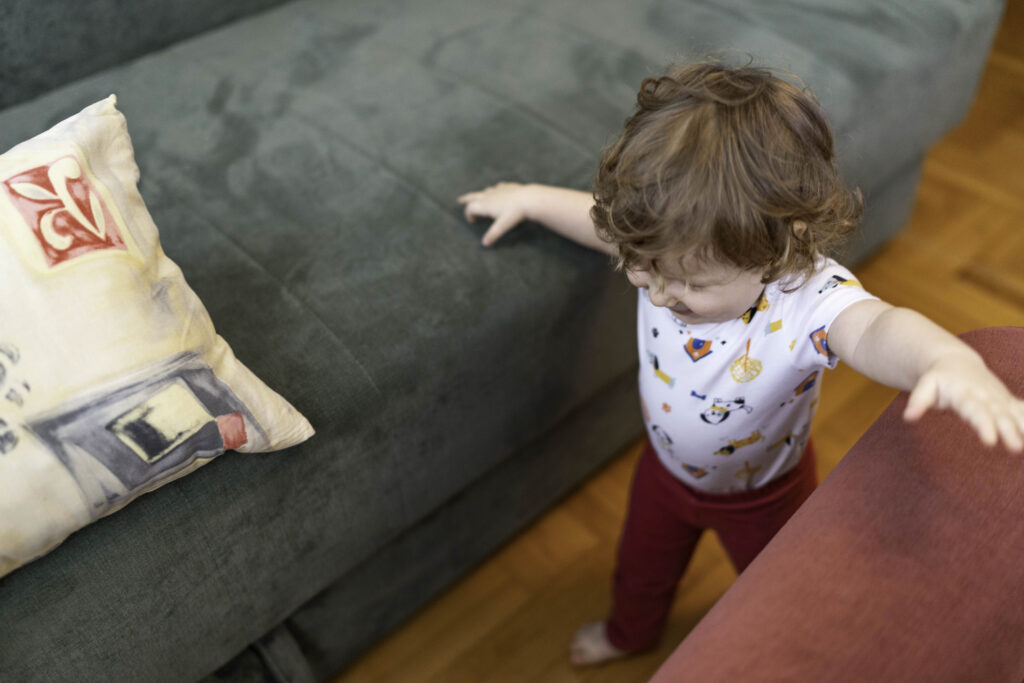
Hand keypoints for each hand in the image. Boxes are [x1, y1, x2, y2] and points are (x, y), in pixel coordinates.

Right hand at [458, 182, 532, 245]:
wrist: (529, 198)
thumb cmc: (514, 213)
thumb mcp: (503, 226)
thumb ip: (493, 234)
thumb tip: (484, 243)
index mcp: (485, 205)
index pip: (470, 208)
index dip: (468, 215)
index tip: (472, 221)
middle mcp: (489, 195)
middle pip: (473, 196)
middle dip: (466, 199)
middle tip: (460, 200)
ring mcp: (497, 190)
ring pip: (485, 191)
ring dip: (480, 195)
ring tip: (479, 197)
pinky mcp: (507, 187)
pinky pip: (498, 187)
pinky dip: (495, 190)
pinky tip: (497, 190)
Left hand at [904, 352, 1023, 451]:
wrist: (956, 362)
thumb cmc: (939, 377)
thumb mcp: (926, 384)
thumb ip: (919, 400)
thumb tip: (908, 417)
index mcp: (966, 393)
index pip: (975, 411)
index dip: (983, 425)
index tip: (990, 441)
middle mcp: (986, 396)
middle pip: (998, 414)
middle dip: (1008, 430)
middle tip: (1016, 447)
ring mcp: (998, 399)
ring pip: (1014, 414)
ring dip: (1023, 427)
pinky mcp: (1007, 403)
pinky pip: (1022, 411)